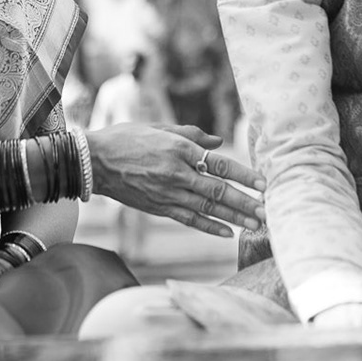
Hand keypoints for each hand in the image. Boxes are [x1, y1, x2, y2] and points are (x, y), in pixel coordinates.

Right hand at [88, 124, 265, 238]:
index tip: (264, 185)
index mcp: (179, 148)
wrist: (93, 161)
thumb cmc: (126, 138)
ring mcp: (167, 193)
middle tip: (268, 212)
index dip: (244, 176)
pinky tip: (228, 233)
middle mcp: (176, 172)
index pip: (220, 165)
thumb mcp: (160, 127)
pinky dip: (209, 227)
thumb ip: (192, 135)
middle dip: (246, 203)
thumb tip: (220, 142)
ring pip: (207, 209)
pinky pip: (188, 219)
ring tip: (256, 225)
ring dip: (234, 218)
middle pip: (219, 191)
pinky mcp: (158, 208)